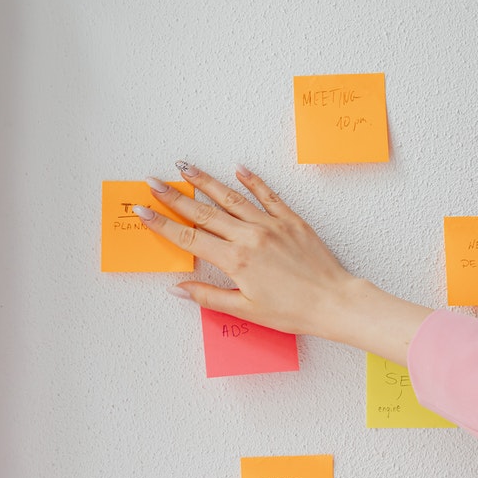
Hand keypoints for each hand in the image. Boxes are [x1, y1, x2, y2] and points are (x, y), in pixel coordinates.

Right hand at [135, 162, 431, 363]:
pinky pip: (267, 195)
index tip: (142, 211)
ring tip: (185, 166)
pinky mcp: (291, 220)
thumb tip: (178, 287)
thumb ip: (209, 297)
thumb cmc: (293, 311)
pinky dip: (252, 180)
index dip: (162, 223)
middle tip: (152, 181)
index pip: (189, 237)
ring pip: (231, 197)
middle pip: (203, 212)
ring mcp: (270, 224)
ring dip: (205, 181)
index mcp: (235, 260)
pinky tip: (238, 168)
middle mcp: (249, 236)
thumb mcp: (246, 310)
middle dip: (174, 195)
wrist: (334, 301)